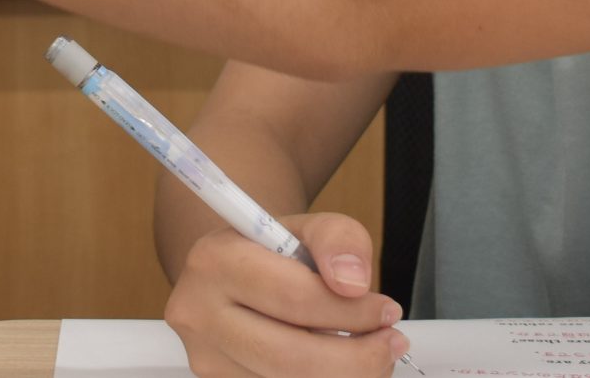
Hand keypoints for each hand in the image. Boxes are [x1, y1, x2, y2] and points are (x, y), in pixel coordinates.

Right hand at [163, 214, 406, 377]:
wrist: (237, 275)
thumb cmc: (274, 252)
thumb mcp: (309, 227)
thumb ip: (339, 239)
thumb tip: (353, 283)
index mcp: (214, 262)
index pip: (292, 297)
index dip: (351, 311)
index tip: (386, 310)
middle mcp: (198, 314)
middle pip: (289, 356)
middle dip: (356, 357)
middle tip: (390, 343)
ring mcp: (206, 358)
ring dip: (344, 376)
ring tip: (371, 354)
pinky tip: (339, 366)